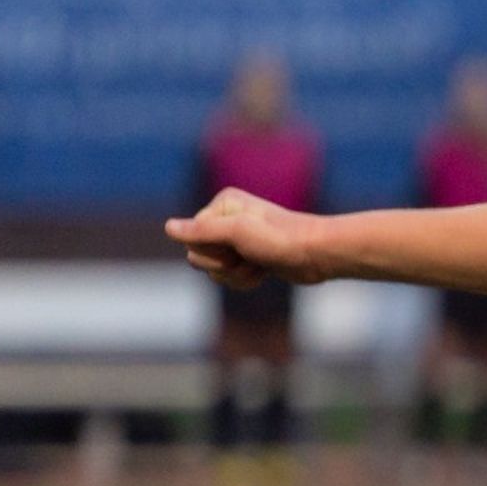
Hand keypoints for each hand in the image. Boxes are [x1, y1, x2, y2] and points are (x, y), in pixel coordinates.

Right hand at [164, 190, 327, 288]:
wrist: (317, 255)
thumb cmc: (280, 240)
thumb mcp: (238, 233)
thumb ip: (202, 231)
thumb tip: (169, 228)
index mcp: (222, 205)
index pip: (191, 238)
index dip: (212, 251)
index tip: (239, 247)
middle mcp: (226, 219)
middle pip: (198, 256)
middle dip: (223, 265)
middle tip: (249, 257)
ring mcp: (237, 240)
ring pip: (214, 271)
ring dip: (236, 275)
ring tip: (259, 265)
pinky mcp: (248, 257)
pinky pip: (229, 277)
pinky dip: (245, 280)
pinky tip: (263, 272)